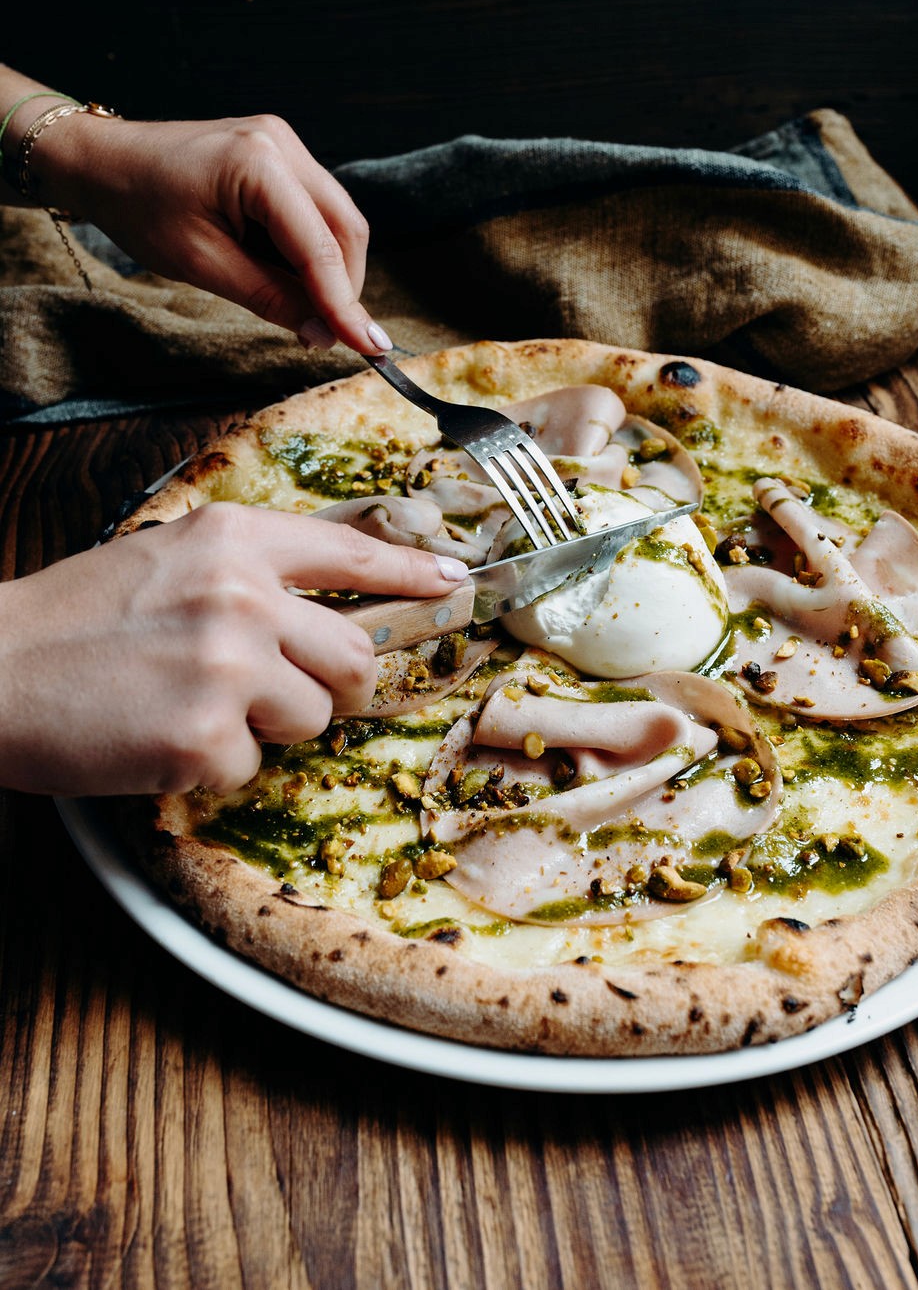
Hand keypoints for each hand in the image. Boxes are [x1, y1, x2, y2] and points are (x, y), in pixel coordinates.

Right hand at [0, 504, 465, 797]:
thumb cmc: (75, 618)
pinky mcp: (208, 739)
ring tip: (195, 707)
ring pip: (314, 717)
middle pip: (352, 654)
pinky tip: (162, 739)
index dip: (411, 574)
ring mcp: (230, 668)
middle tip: (286, 692)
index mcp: (234, 540)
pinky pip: (255, 766)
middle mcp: (244, 596)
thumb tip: (325, 611)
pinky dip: (216, 766)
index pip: (351, 552)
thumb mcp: (169, 559)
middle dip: (333, 683)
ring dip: (269, 727)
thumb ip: (250, 573)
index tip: (454, 583)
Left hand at [32, 109, 390, 355]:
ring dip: (330, 269)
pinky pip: (316, 208)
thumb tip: (322, 334)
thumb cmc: (139, 207)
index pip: (321, 247)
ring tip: (303, 307)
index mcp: (257, 164)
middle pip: (346, 227)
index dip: (346, 303)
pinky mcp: (280, 153)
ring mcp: (284, 143)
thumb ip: (269, 297)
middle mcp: (281, 143)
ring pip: (338, 219)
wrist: (104, 162)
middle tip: (333, 336)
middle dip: (344, 286)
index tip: (370, 348)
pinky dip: (311, 248)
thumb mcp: (201, 264)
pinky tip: (287, 274)